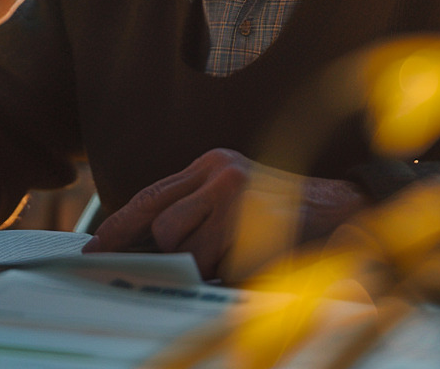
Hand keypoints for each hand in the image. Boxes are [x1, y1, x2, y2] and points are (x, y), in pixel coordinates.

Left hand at [83, 148, 366, 280]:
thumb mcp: (233, 196)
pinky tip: (255, 258)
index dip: (118, 225)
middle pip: (163, 226)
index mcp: (211, 164)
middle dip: (168, 254)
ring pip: (190, 252)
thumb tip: (142, 244)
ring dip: (207, 266)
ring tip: (239, 253)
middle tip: (179, 265)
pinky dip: (232, 274)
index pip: (150, 195)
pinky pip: (221, 268)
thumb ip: (192, 209)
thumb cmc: (285, 212)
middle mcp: (220, 174)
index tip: (94, 248)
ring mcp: (238, 200)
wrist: (345, 214)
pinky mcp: (256, 229)